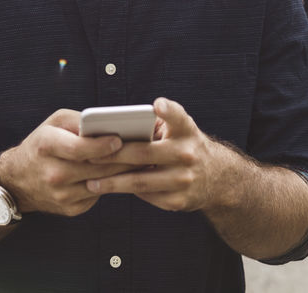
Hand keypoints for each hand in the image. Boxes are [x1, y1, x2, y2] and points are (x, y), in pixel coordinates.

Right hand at [0, 110, 138, 217]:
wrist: (18, 180)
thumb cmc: (41, 144)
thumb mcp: (54, 123)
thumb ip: (79, 121)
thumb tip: (109, 124)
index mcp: (47, 147)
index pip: (79, 148)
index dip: (102, 145)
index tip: (120, 139)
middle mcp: (53, 174)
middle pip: (96, 167)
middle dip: (123, 158)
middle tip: (144, 149)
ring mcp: (62, 195)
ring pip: (101, 183)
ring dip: (123, 173)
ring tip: (142, 161)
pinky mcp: (70, 209)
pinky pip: (97, 195)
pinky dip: (111, 185)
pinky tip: (124, 175)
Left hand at [84, 98, 230, 212]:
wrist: (218, 178)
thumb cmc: (186, 146)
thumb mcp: (181, 130)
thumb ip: (156, 125)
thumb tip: (113, 132)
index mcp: (186, 131)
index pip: (178, 117)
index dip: (168, 111)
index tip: (157, 105)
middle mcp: (188, 154)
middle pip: (144, 154)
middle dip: (113, 156)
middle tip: (89, 156)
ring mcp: (184, 180)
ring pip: (140, 181)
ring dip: (112, 182)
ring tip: (90, 182)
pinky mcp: (179, 201)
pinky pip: (146, 196)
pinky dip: (127, 192)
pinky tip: (110, 190)